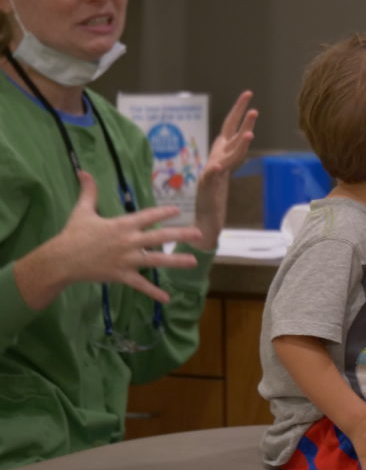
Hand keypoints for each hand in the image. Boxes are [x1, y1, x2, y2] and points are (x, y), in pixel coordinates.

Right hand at [15, 171, 202, 310]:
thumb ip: (89, 192)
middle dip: (180, 234)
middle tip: (199, 233)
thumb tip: (84, 171)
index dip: (163, 212)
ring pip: (155, 260)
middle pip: (159, 237)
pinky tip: (167, 298)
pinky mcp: (121, 275)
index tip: (178, 210)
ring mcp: (126, 259)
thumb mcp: (82, 211)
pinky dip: (153, 292)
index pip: (148, 216)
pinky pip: (140, 285)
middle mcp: (129, 241)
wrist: (61, 260)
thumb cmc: (73, 234)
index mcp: (122, 225)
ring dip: (175, 261)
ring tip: (193, 262)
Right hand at [191, 90, 257, 249]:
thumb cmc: (214, 193)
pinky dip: (215, 170)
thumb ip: (230, 156)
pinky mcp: (208, 186)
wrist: (204, 217)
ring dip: (238, 145)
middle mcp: (217, 158)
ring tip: (249, 134)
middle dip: (240, 120)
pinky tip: (217, 166)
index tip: (248, 93)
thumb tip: (241, 137)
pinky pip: (212, 176)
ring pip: (227, 155)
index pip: (231, 127)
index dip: (239, 110)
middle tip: (252, 106)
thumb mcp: (224, 170)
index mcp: (221, 152)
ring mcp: (213, 171)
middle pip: (230, 135)